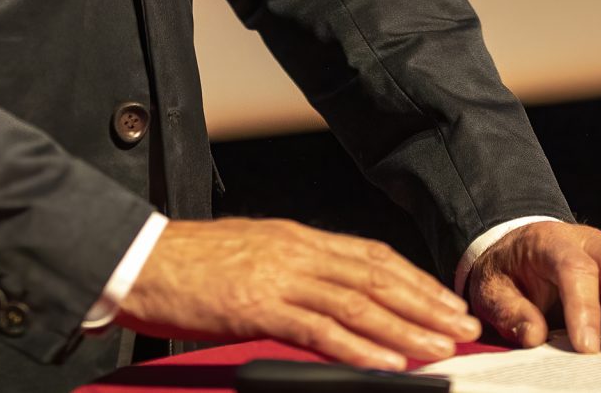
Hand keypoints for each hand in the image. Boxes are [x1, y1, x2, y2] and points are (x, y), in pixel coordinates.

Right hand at [115, 216, 481, 370]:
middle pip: (375, 276)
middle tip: (462, 325)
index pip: (370, 256)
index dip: (413, 279)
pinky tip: (386, 363)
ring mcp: (279, 276)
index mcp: (296, 237)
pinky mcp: (258, 304)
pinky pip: (319, 329)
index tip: (445, 301)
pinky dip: (358, 347)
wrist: (139, 260)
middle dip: (424, 303)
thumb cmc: (187, 265)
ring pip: (357, 302)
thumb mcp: (250, 256)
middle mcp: (296, 251)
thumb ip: (291, 272)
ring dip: (404, 327)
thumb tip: (329, 297)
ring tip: (439, 347)